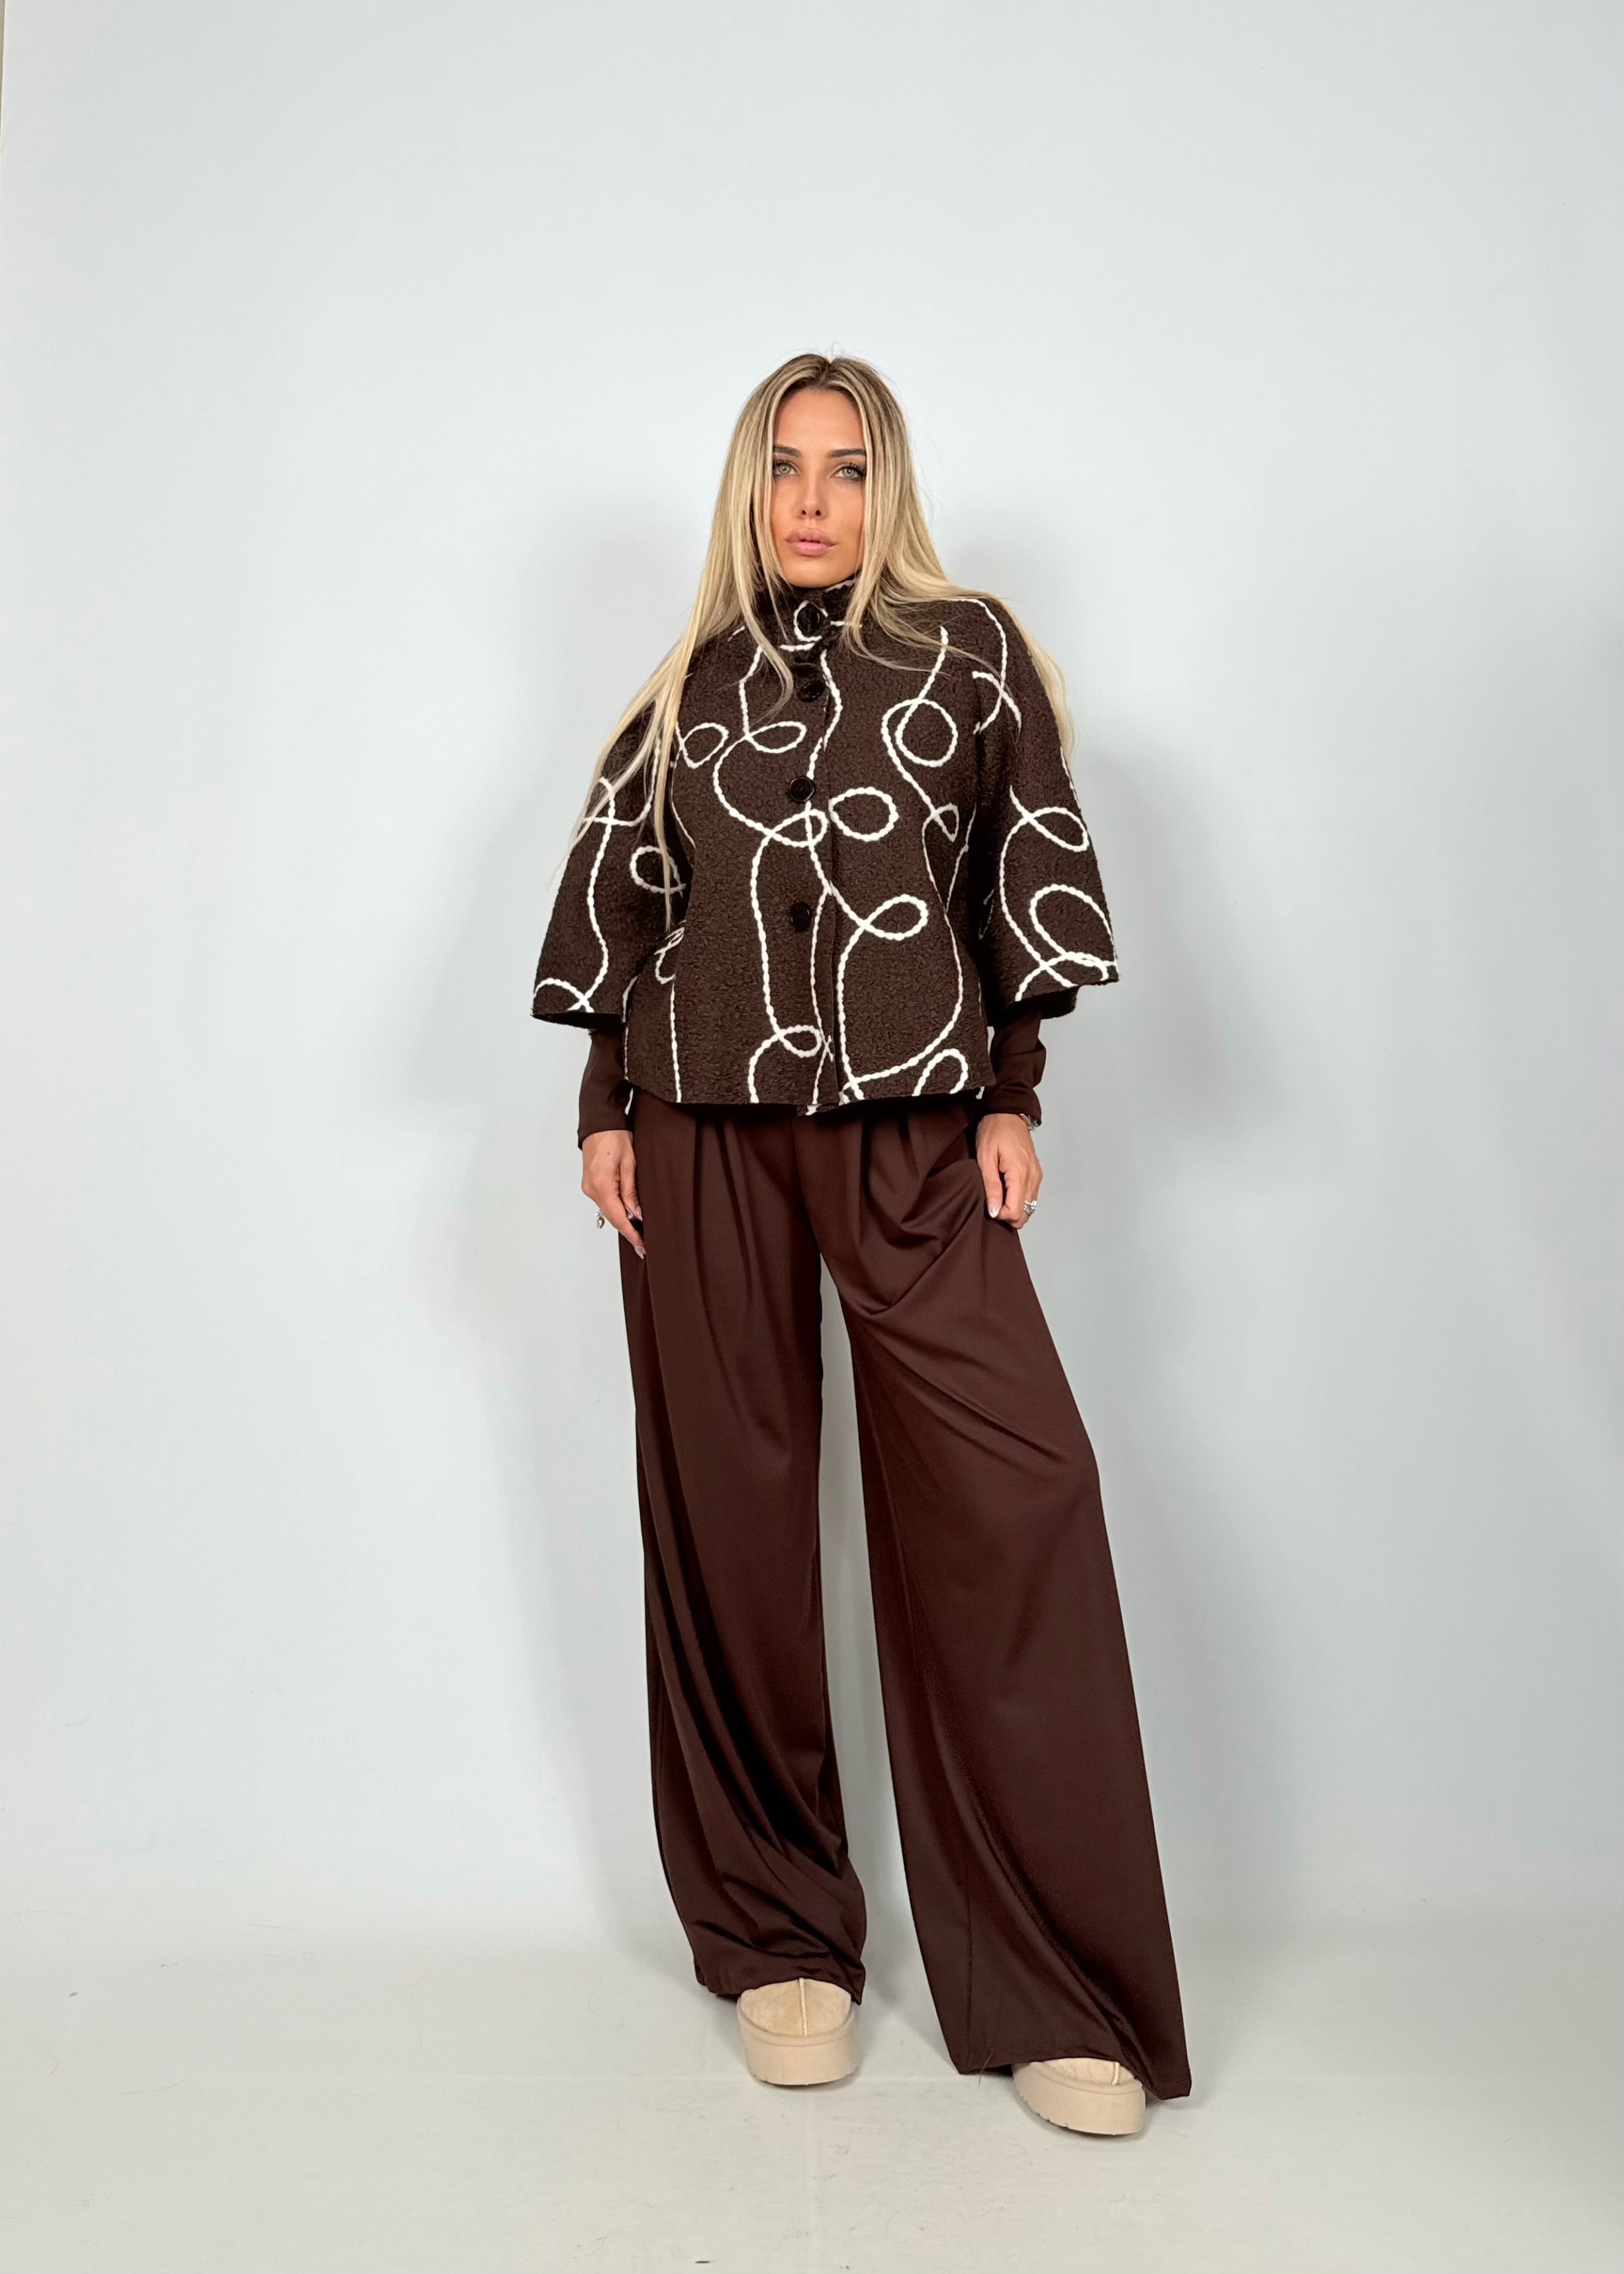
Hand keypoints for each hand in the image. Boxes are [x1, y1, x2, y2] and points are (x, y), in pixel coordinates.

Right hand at [581, 1130, 644, 1256]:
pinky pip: (605, 1202)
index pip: (618, 1218)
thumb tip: (636, 1214)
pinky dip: (616, 1210)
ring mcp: (589, 1187)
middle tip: (643, 1245)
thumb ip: (631, 1192)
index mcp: (602, 1185)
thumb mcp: (630, 1164)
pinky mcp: (590, 1183)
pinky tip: (627, 1215)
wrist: (600, 1122)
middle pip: (612, 1217)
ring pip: (608, 1210)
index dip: (631, 1234)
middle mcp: (592, 1189)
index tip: (642, 1246)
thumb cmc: (615, 1137)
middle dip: (628, 1231)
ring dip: (623, 1221)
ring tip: (639, 1233)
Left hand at [977, 1112, 1041, 1229]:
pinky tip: (1006, 1191)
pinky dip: (1020, 1200)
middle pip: (1025, 1214)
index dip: (1000, 1215)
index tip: (989, 1206)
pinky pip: (1031, 1197)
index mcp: (1020, 1173)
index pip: (1016, 1211)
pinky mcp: (1036, 1173)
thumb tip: (994, 1210)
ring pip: (1029, 1208)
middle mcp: (1033, 1176)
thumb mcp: (985, 1157)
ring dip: (1014, 1208)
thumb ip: (991, 1186)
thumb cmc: (994, 1130)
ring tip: (998, 1195)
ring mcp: (1037, 1175)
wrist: (1008, 1112)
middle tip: (993, 1202)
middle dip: (1007, 1215)